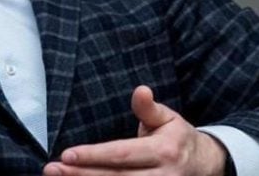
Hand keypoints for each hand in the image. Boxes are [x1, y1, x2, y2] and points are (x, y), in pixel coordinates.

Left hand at [43, 85, 226, 175]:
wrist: (206, 165)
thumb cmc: (177, 138)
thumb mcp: (167, 118)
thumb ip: (148, 108)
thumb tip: (140, 91)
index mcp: (164, 152)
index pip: (122, 155)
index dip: (94, 156)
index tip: (67, 155)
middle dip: (82, 175)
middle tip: (52, 170)